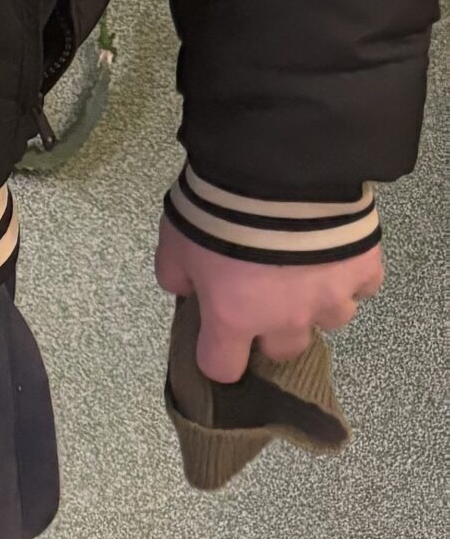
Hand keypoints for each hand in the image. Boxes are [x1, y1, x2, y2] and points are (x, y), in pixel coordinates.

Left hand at [154, 215, 384, 382]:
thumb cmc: (216, 212)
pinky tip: (338, 254)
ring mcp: (331, 297)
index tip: (217, 340)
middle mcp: (286, 320)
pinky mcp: (365, 269)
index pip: (223, 368)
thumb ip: (175, 276)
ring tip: (307, 270)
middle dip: (272, 330)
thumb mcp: (173, 244)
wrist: (277, 170)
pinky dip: (353, 276)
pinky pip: (364, 287)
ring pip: (331, 321)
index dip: (218, 356)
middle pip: (283, 350)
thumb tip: (186, 290)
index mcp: (234, 318)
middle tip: (265, 296)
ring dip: (317, 303)